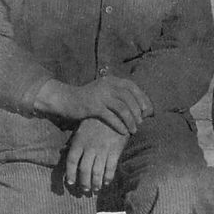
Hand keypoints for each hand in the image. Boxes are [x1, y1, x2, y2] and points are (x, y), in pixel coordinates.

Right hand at [34, 75, 152, 134]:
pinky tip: (123, 133)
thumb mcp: (103, 91)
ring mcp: (100, 95)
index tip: (147, 110)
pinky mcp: (93, 106)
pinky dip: (119, 125)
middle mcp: (107, 85)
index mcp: (111, 80)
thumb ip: (117, 94)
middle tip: (141, 122)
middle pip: (129, 98)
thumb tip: (137, 105)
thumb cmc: (87, 99)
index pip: (132, 87)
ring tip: (133, 130)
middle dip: (137, 111)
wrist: (66, 99)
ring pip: (122, 108)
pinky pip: (111, 117)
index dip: (142, 98)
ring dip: (130, 120)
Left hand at [66, 119, 128, 193]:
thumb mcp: (82, 128)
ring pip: (97, 172)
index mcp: (79, 142)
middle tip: (85, 191)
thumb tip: (63, 151)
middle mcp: (89, 148)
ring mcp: (102, 150)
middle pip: (84, 170)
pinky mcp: (115, 151)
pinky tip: (107, 182)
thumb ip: (74, 141)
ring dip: (95, 183)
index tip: (70, 183)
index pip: (71, 162)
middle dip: (84, 183)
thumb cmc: (96, 120)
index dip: (70, 174)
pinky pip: (110, 168)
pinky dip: (108, 177)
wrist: (116, 111)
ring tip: (95, 190)